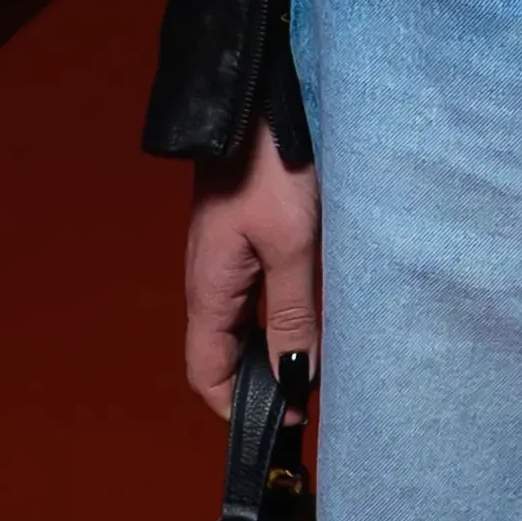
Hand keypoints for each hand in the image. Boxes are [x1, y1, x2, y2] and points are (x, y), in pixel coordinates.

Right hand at [181, 126, 319, 413]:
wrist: (256, 99)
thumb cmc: (272, 167)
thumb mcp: (294, 247)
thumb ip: (294, 316)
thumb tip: (293, 380)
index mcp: (209, 290)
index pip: (205, 372)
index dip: (237, 408)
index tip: (286, 422)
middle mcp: (207, 279)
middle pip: (221, 352)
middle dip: (257, 384)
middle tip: (309, 399)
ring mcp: (222, 256)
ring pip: (239, 323)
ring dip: (270, 350)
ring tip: (316, 364)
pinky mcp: (242, 235)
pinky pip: (252, 293)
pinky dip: (277, 317)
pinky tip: (310, 314)